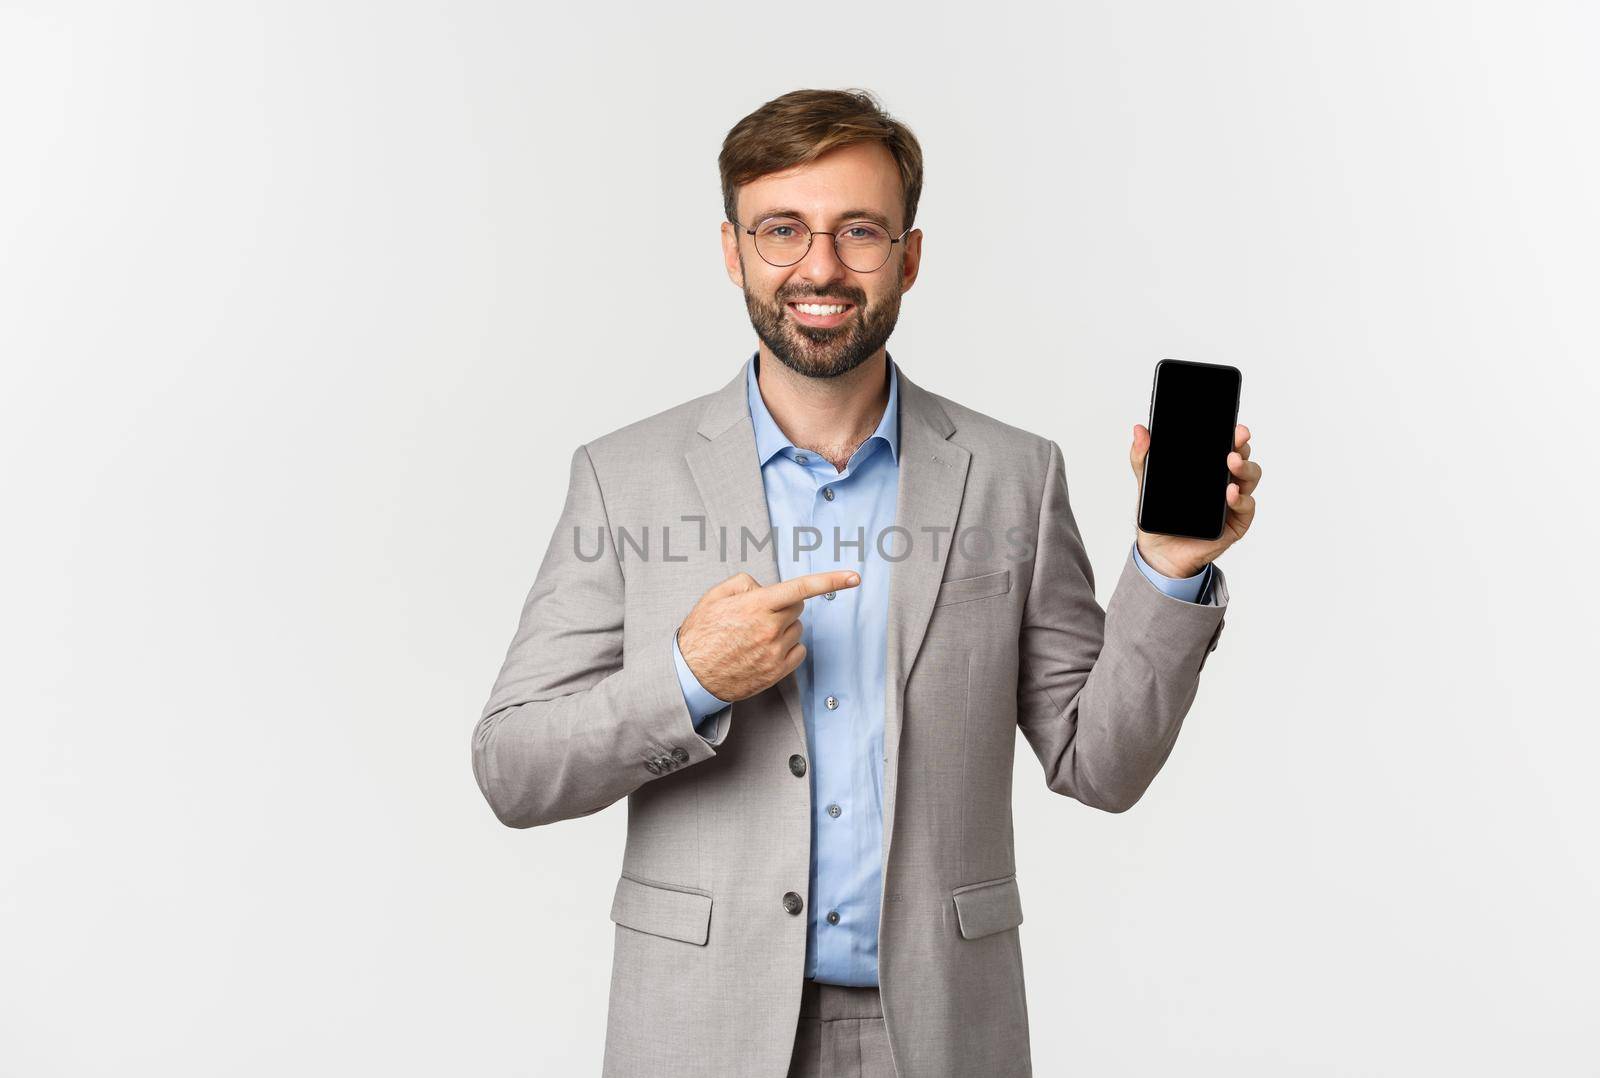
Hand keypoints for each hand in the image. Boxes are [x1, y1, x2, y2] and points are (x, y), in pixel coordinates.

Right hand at [677, 569, 861, 702]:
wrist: (690, 676)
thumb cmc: (701, 634)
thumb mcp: (714, 597)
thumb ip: (744, 583)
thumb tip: (765, 587)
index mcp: (756, 606)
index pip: (801, 588)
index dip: (831, 581)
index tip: (855, 577)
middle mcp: (770, 629)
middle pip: (798, 608)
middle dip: (784, 606)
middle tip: (759, 614)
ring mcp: (775, 652)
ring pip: (797, 630)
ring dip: (783, 628)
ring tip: (754, 636)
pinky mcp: (777, 672)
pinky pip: (798, 652)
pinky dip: (787, 648)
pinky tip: (764, 650)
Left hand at [1130, 422, 1260, 577]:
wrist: (1159, 553)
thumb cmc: (1160, 517)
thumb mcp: (1147, 484)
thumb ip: (1142, 457)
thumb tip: (1139, 430)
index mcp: (1209, 468)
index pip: (1226, 444)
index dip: (1233, 433)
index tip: (1234, 425)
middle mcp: (1226, 481)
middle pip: (1242, 457)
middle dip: (1241, 446)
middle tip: (1235, 439)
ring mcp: (1233, 501)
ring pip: (1251, 477)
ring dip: (1245, 468)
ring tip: (1232, 463)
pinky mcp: (1236, 523)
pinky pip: (1247, 507)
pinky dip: (1241, 499)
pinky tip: (1231, 494)